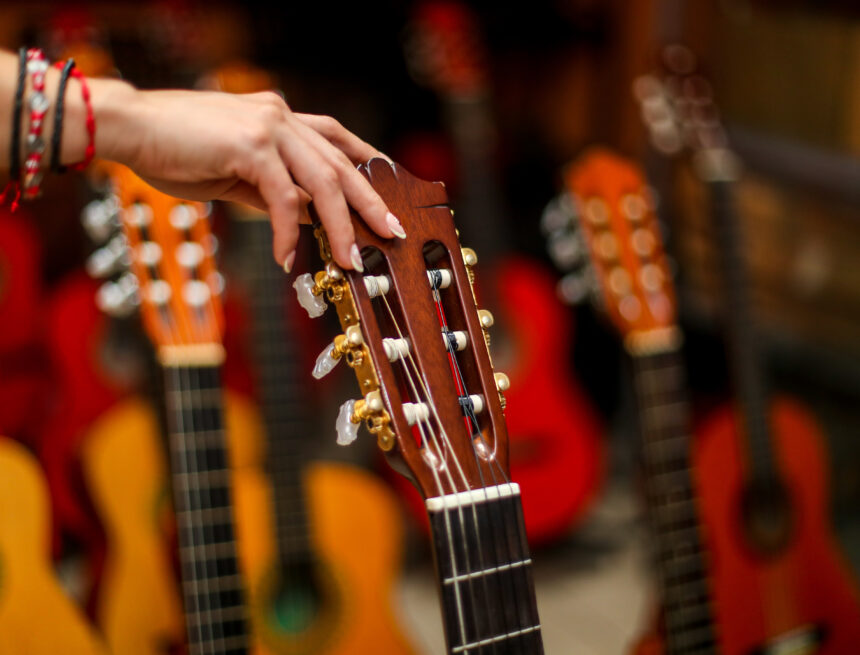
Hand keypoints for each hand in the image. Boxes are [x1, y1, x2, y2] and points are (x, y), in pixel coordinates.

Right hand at [90, 83, 404, 270]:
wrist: (130, 129)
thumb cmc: (176, 151)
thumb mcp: (237, 174)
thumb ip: (274, 191)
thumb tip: (307, 218)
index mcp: (280, 117)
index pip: (337, 140)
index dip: (367, 165)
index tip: (387, 194)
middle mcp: (281, 116)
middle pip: (341, 164)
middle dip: (370, 202)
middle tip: (390, 232)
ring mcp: (268, 126)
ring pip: (322, 182)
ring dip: (339, 226)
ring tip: (348, 260)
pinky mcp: (250, 145)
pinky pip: (282, 197)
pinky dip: (286, 232)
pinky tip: (284, 259)